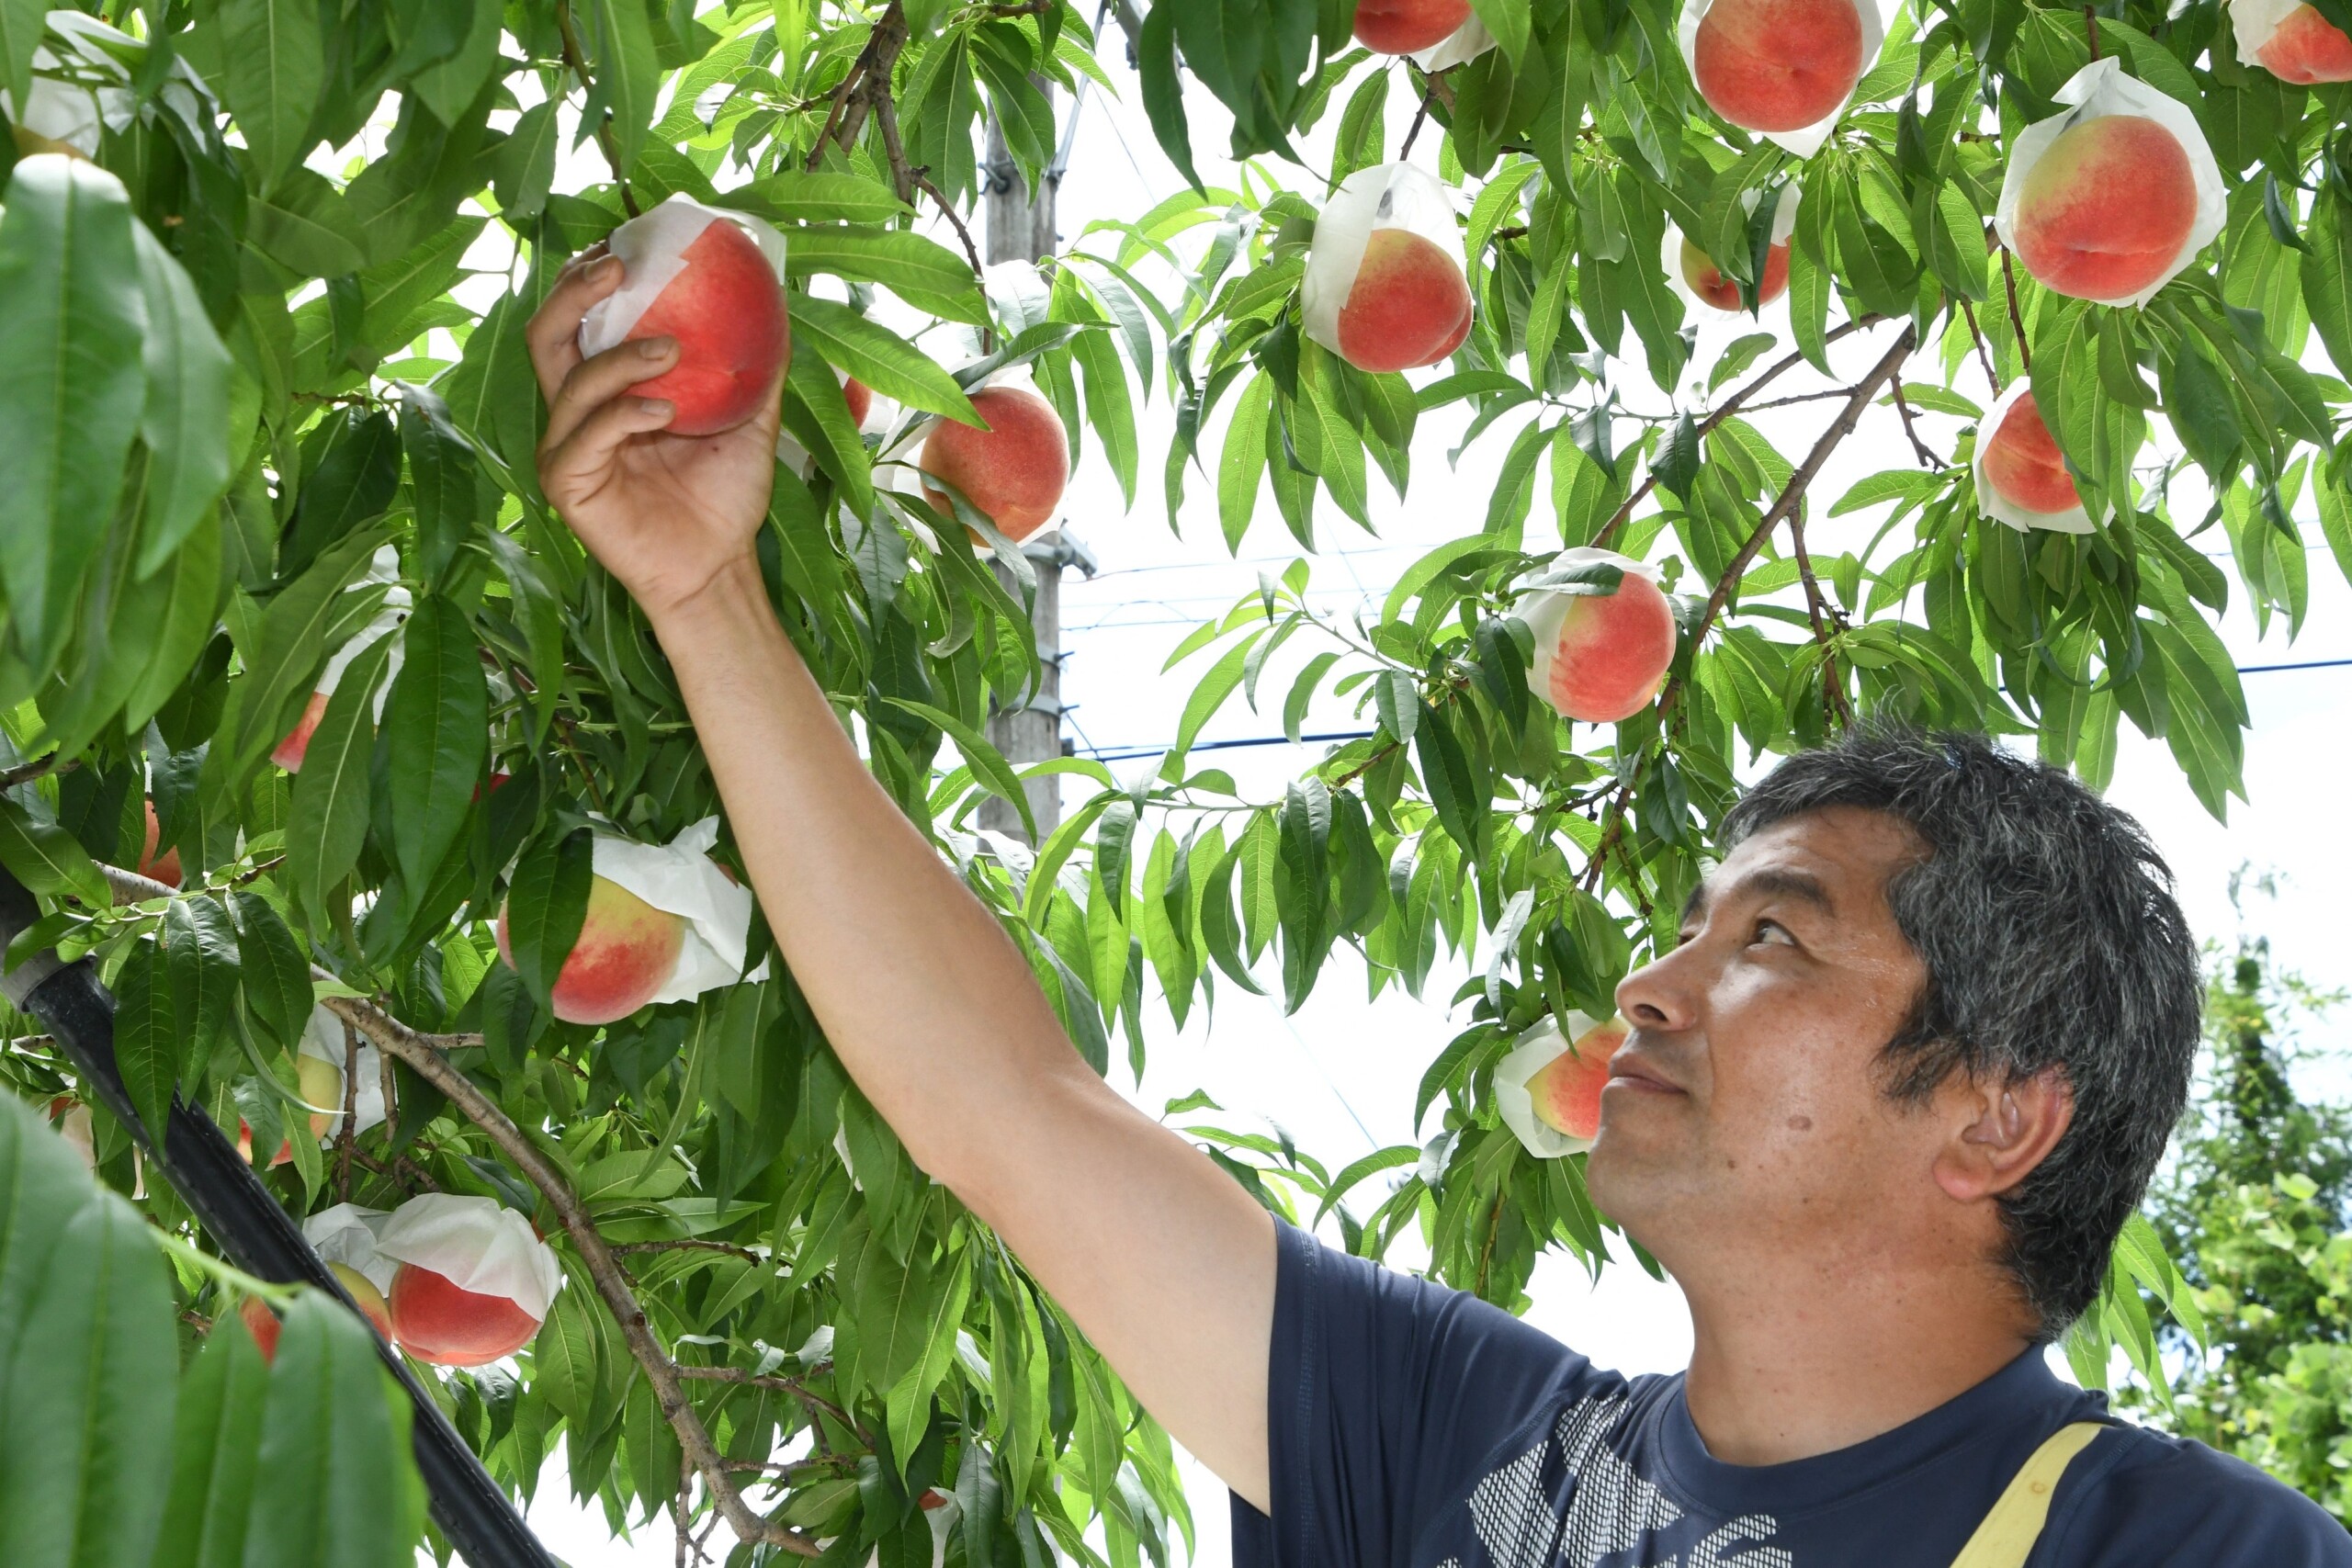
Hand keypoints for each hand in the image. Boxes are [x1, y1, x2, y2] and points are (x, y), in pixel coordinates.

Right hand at [526, 245, 780, 619]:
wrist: (719, 565)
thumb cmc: (724, 496)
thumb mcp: (748, 419)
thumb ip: (754, 366)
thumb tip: (776, 303)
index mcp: (607, 388)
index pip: (581, 319)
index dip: (592, 276)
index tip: (630, 242)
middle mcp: (576, 411)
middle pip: (547, 332)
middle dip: (576, 291)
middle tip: (620, 266)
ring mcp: (565, 446)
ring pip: (570, 379)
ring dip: (620, 355)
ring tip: (673, 351)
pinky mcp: (567, 483)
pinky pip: (586, 435)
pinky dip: (623, 414)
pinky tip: (664, 412)